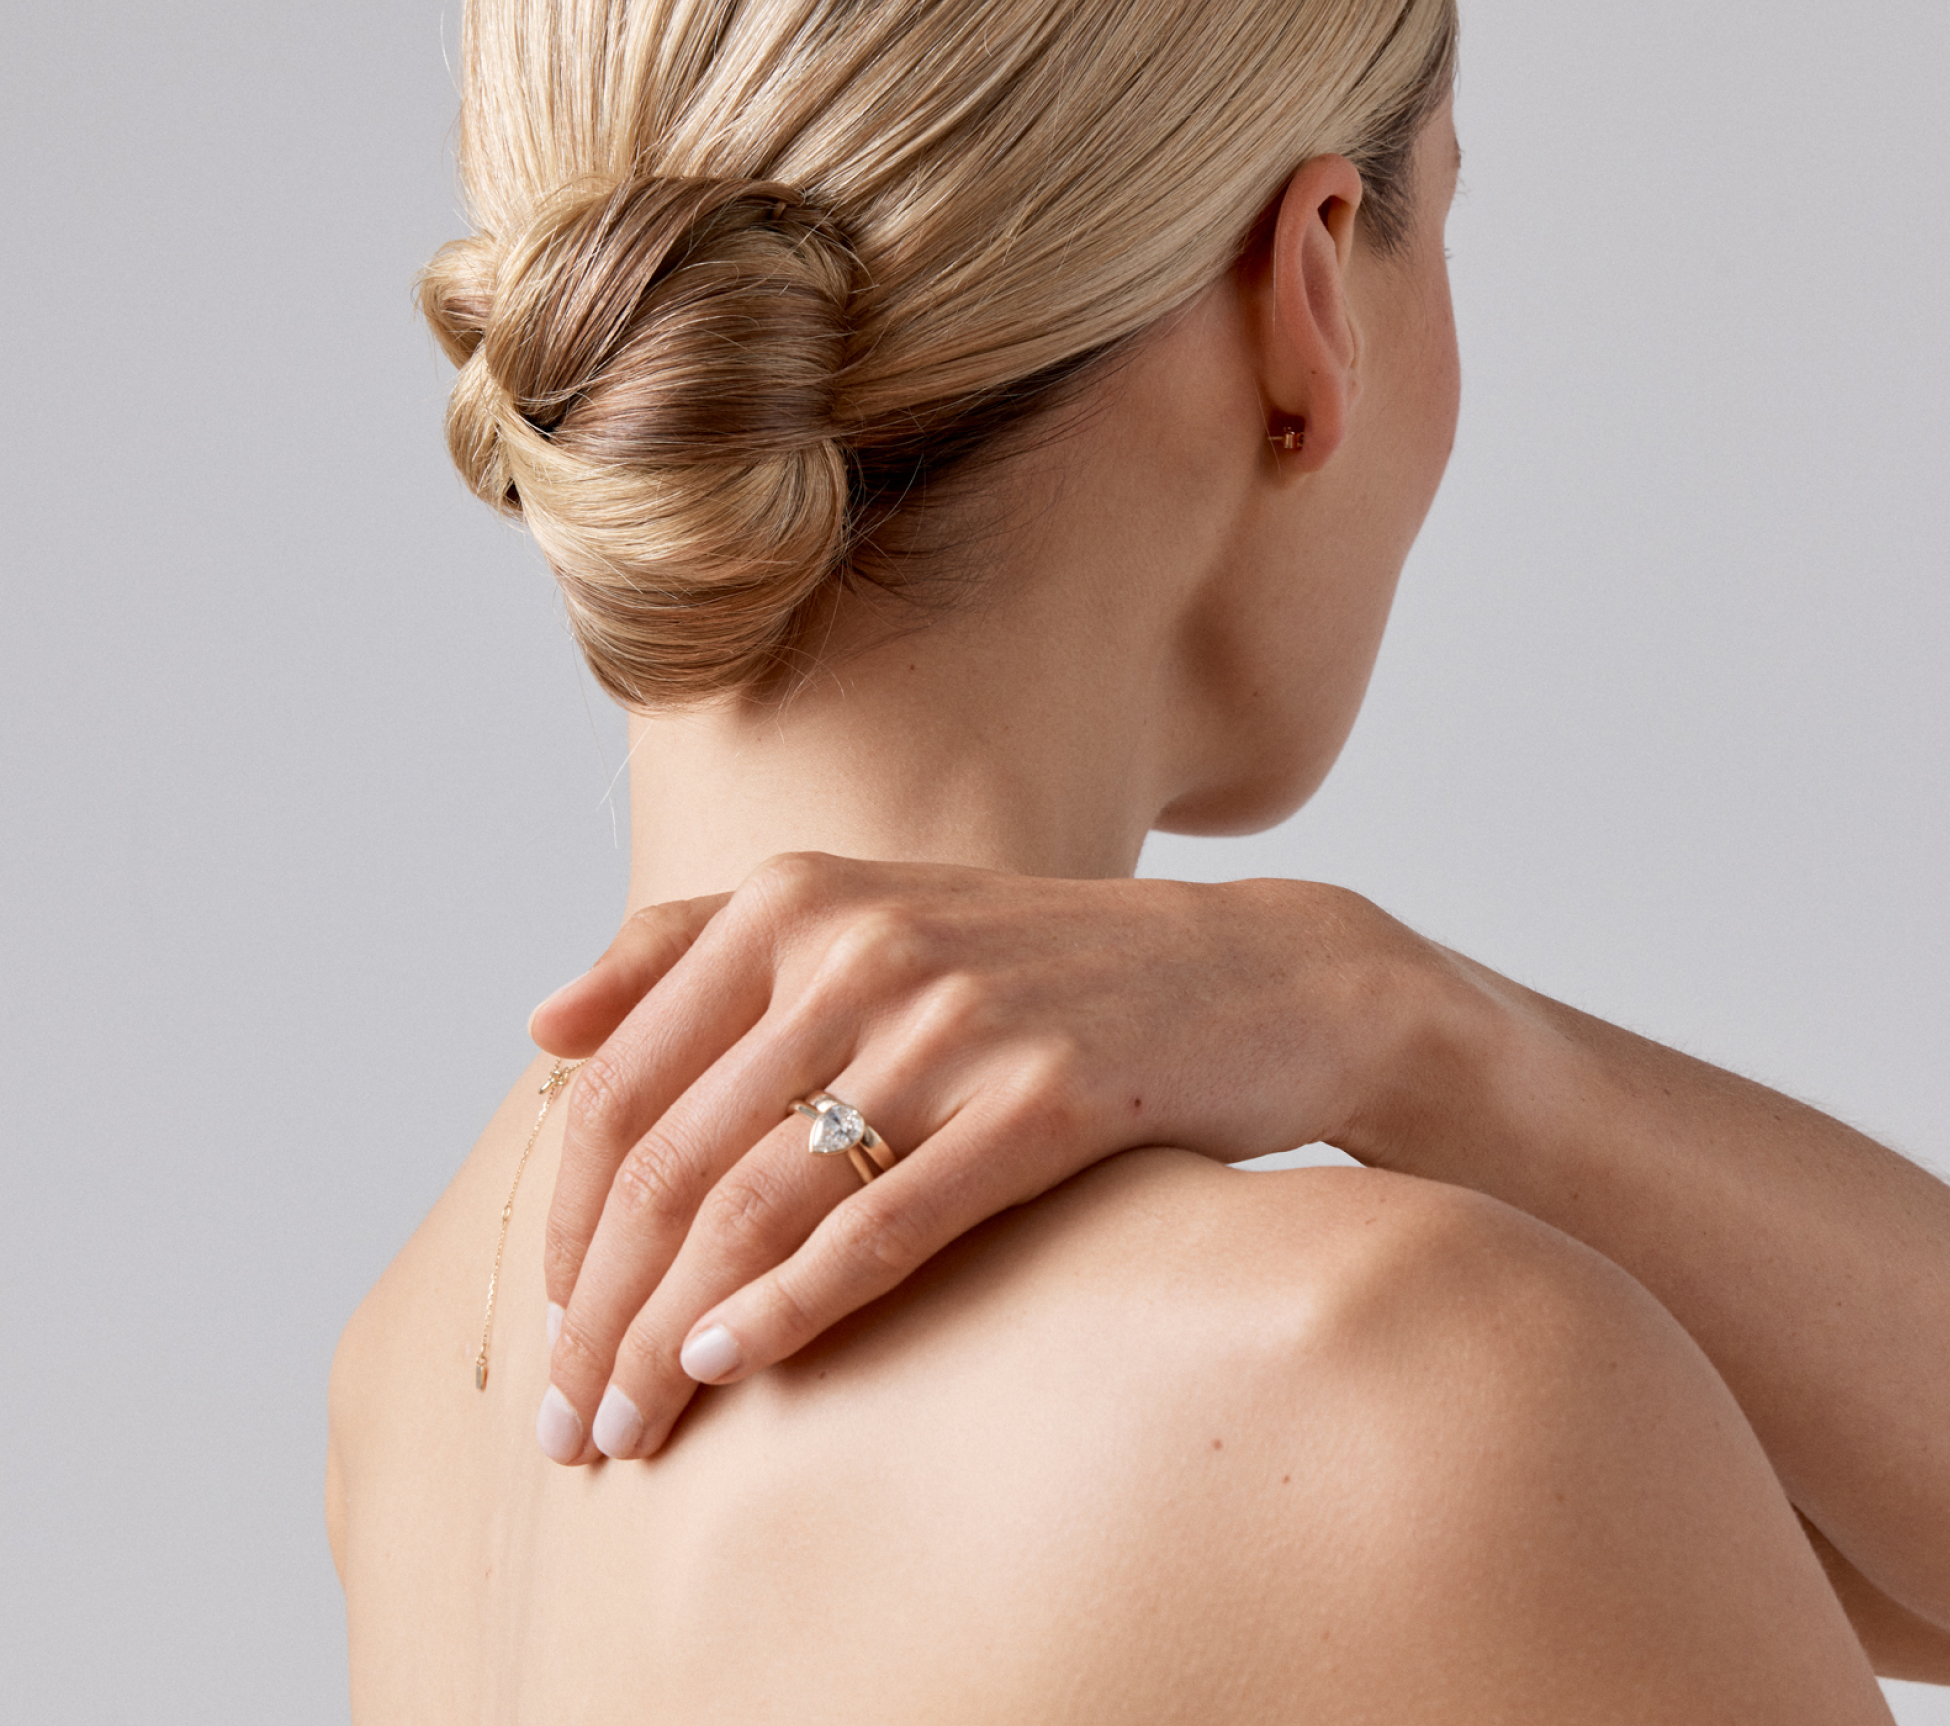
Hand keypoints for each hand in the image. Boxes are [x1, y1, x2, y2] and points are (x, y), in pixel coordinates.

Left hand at [528, 853, 1477, 1462]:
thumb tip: (537, 1023)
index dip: (562, 1218)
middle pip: (669, 1157)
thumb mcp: (867, 919)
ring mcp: (955, 1018)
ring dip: (665, 1338)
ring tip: (627, 1429)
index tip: (548, 1323)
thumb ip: (696, 950)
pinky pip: (881, 1226)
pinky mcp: (1046, 1097)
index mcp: (798, 897)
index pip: (616, 1079)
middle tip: (565, 1420)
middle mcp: (862, 943)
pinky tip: (731, 1368)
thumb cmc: (1037, 970)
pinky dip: (788, 1309)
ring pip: (755, 1202)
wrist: (1252, 979)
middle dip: (596, 1310)